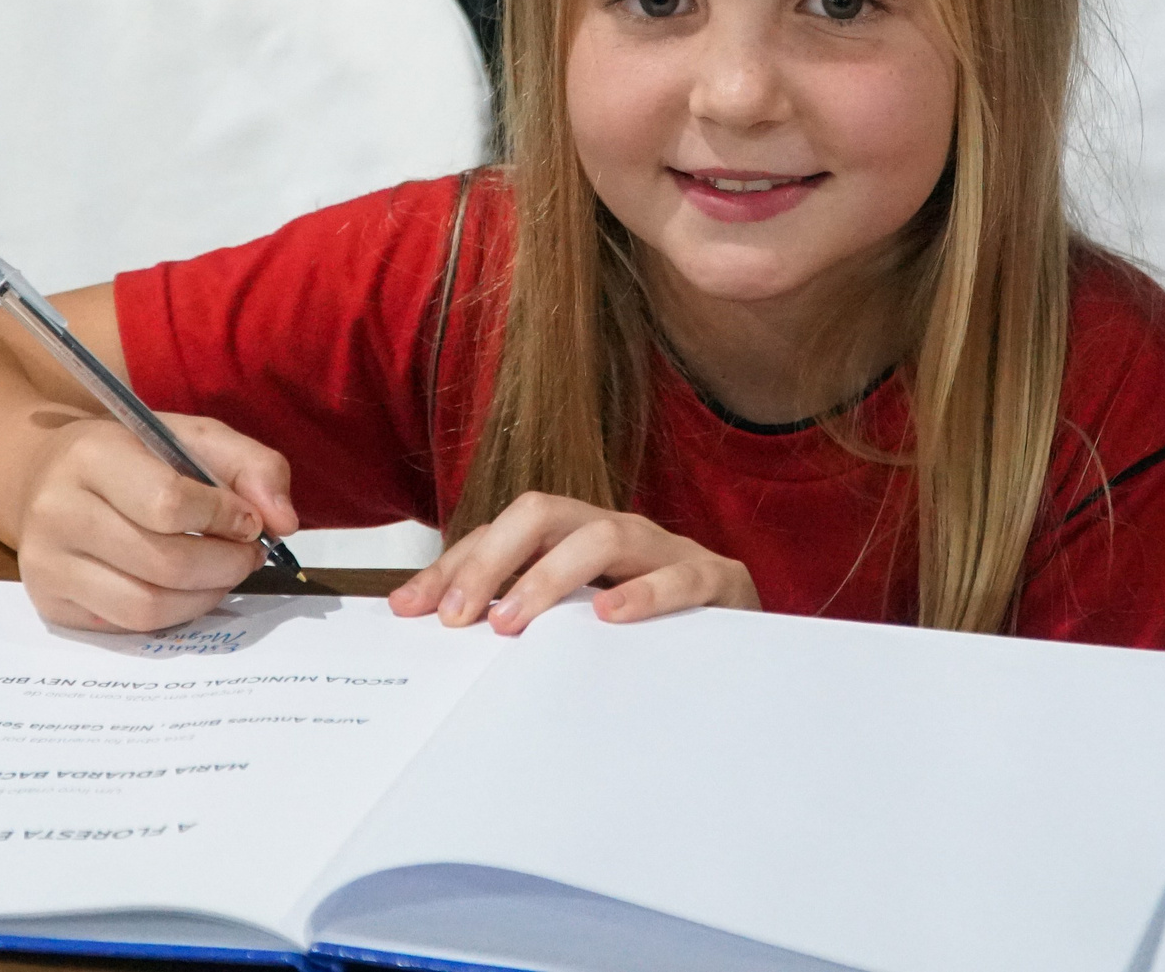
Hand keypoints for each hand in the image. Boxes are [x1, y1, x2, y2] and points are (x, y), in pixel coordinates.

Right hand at [3, 413, 298, 633]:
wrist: (46, 476)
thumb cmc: (131, 455)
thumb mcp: (191, 438)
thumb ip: (251, 466)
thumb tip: (283, 521)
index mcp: (91, 455)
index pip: (168, 503)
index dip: (224, 518)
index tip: (249, 519)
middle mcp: (58, 511)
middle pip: (164, 564)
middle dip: (226, 564)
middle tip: (249, 554)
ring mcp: (46, 564)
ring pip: (147, 606)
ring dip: (206, 596)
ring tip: (224, 572)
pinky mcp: (49, 603)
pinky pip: (128, 627)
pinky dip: (175, 614)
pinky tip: (186, 589)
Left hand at [387, 491, 756, 634]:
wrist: (750, 650)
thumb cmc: (655, 638)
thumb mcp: (579, 628)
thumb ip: (521, 622)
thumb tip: (431, 627)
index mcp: (577, 538)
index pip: (503, 532)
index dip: (456, 566)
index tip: (414, 611)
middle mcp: (616, 532)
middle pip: (543, 513)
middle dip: (492, 560)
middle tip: (459, 617)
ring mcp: (667, 550)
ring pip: (603, 535)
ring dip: (549, 577)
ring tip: (513, 622)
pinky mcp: (717, 580)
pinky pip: (681, 576)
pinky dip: (645, 594)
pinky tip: (610, 617)